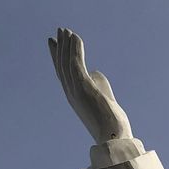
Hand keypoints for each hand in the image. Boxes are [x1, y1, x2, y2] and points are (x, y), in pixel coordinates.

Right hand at [48, 27, 131, 143]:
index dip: (57, 57)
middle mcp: (71, 92)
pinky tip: (76, 37)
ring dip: (66, 44)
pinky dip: (75, 49)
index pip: (62, 73)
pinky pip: (76, 63)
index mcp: (74, 96)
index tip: (54, 43)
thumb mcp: (103, 98)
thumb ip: (98, 83)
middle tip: (59, 32)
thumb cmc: (111, 123)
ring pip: (67, 62)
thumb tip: (95, 72)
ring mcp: (76, 90)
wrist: (113, 137)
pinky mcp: (84, 87)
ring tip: (66, 30)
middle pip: (61, 65)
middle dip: (59, 47)